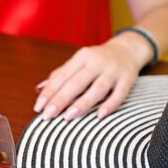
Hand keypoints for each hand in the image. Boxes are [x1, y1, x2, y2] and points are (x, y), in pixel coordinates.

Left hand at [33, 34, 150, 120]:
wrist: (127, 50)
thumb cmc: (97, 60)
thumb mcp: (79, 62)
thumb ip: (60, 75)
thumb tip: (39, 89)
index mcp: (82, 56)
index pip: (62, 76)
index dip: (49, 92)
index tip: (38, 107)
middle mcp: (97, 62)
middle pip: (77, 83)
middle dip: (61, 99)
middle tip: (48, 115)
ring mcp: (113, 70)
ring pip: (97, 89)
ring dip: (82, 103)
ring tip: (68, 117)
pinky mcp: (128, 79)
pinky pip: (119, 94)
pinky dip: (110, 105)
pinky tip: (100, 116)